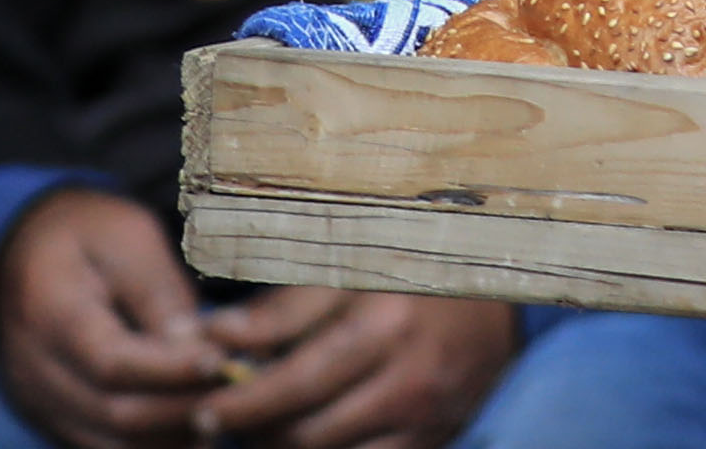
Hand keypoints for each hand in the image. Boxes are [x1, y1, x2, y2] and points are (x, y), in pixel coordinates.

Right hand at [0, 190, 224, 448]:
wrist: (24, 250)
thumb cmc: (89, 235)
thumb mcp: (129, 239)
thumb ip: (160, 295)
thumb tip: (196, 349)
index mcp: (49, 314)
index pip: (111, 363)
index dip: (170, 370)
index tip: (222, 361)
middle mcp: (34, 370)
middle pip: (112, 413)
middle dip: (180, 410)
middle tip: (236, 391)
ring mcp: (38, 400)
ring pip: (107, 443)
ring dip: (169, 438)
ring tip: (222, 411)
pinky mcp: (51, 415)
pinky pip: (100, 445)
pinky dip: (147, 444)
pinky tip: (191, 426)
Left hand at [193, 290, 514, 448]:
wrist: (500, 295)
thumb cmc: (411, 274)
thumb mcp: (348, 272)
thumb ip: (280, 309)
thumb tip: (213, 336)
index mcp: (385, 323)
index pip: (294, 382)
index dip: (241, 405)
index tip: (205, 411)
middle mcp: (410, 375)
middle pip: (307, 433)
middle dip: (256, 436)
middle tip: (227, 425)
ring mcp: (426, 413)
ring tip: (267, 429)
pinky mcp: (435, 437)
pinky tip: (310, 439)